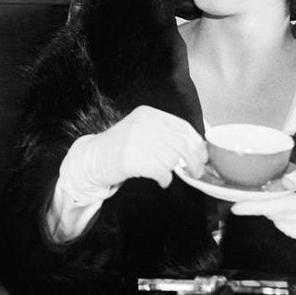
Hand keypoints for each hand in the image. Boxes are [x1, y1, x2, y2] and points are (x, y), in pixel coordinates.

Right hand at [62, 106, 207, 199]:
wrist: (92, 157)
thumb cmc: (120, 147)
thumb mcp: (141, 130)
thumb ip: (164, 134)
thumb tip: (196, 148)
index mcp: (148, 113)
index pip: (183, 127)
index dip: (197, 144)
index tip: (203, 156)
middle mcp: (142, 123)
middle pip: (181, 143)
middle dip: (194, 161)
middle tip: (196, 172)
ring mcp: (135, 139)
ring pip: (172, 158)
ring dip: (176, 171)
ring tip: (170, 175)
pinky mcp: (130, 157)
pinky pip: (160, 171)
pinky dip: (165, 179)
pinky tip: (162, 181)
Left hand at [231, 161, 295, 249]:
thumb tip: (284, 182)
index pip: (281, 206)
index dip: (256, 206)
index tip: (236, 206)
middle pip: (275, 214)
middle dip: (262, 202)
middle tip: (266, 190)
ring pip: (277, 219)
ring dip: (275, 208)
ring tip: (292, 197)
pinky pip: (283, 225)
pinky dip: (282, 216)